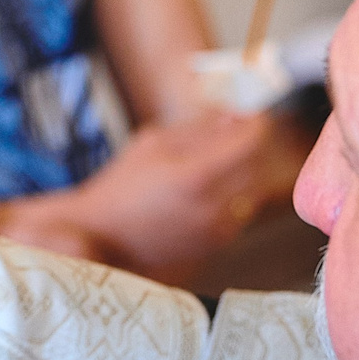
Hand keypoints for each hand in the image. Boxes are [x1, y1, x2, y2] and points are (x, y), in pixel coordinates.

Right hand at [69, 112, 300, 280]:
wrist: (103, 234)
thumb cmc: (123, 184)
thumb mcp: (154, 143)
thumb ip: (198, 129)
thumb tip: (234, 116)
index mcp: (195, 177)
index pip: (250, 143)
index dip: (255, 123)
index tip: (250, 114)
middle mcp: (212, 208)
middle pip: (256, 165)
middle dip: (247, 145)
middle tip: (233, 131)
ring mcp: (216, 230)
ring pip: (252, 190)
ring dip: (241, 171)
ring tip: (213, 163)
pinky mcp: (215, 245)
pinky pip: (240, 212)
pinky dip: (232, 195)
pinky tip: (206, 189)